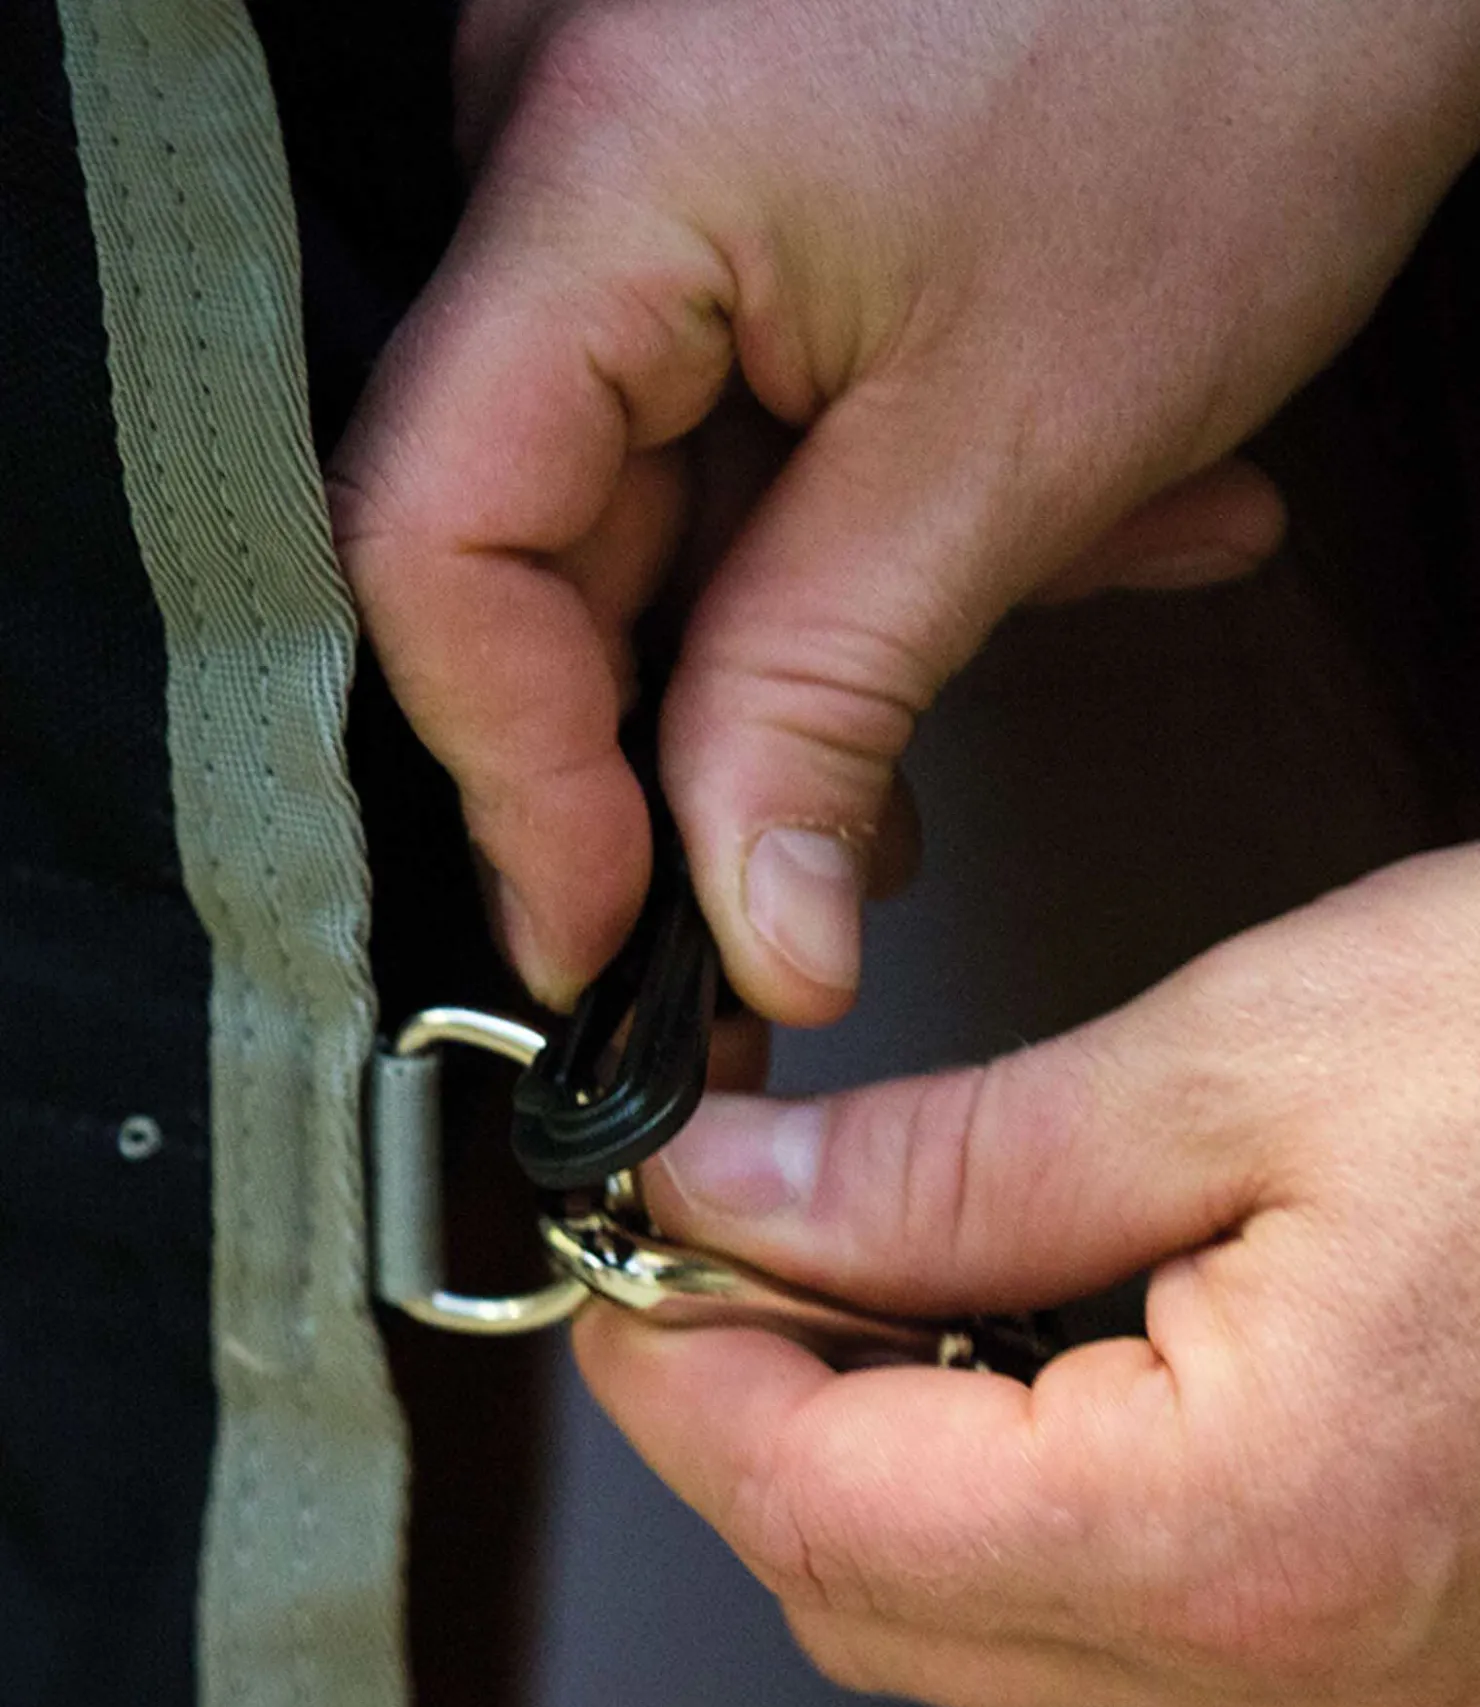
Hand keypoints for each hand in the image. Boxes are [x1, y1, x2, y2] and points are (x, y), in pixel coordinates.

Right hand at [331, 0, 1477, 1010]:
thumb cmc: (1242, 46)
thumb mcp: (1013, 442)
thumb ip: (826, 700)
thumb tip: (748, 926)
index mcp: (599, 173)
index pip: (435, 542)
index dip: (513, 782)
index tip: (605, 944)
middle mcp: (571, 149)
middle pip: (543, 545)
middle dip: (700, 749)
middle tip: (796, 903)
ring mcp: (650, 163)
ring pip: (666, 505)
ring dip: (826, 644)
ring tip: (981, 702)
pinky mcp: (739, 186)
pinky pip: (744, 419)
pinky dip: (874, 526)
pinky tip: (1051, 545)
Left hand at [577, 850, 1479, 1706]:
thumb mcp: (1250, 1058)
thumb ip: (949, 1164)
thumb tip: (731, 1190)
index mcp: (1242, 1526)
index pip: (817, 1513)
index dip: (671, 1369)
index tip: (630, 1241)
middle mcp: (1284, 1654)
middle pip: (863, 1600)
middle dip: (743, 1418)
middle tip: (721, 1233)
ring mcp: (1328, 1672)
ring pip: (964, 1620)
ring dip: (858, 1447)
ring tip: (858, 1251)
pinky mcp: (1355, 1632)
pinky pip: (1091, 1605)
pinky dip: (988, 1472)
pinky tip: (1004, 1322)